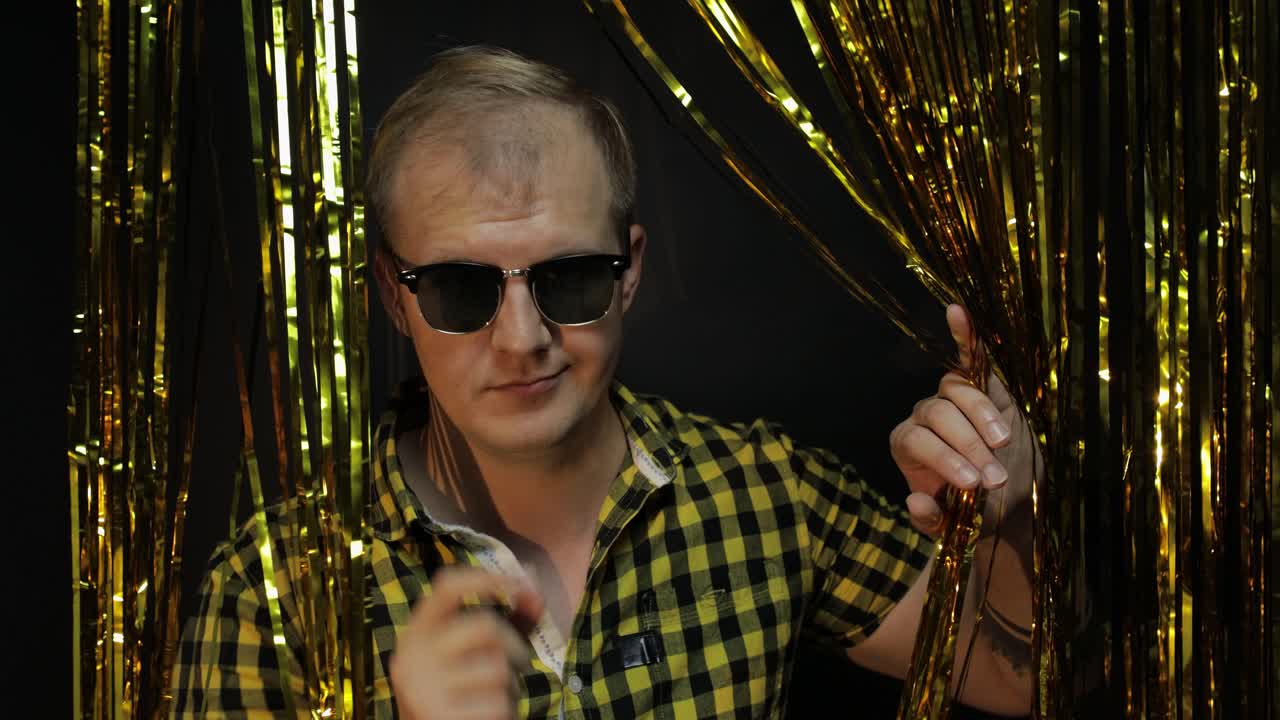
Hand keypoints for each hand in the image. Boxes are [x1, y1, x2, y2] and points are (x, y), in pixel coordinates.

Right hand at [390, 567, 543, 719]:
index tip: (517, 584)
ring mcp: (423, 688)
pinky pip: (498, 704)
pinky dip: (506, 712)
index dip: (485, 577)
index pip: (446, 587)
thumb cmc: (465, 691)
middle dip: (515, 646)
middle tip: (516, 666)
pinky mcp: (438, 716)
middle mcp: (412, 655)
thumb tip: (534, 579)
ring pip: (497, 669)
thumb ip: (509, 617)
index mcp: (417, 632)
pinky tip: (489, 716)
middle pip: (486, 626)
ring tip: (495, 696)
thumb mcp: (479, 651)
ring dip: (511, 686)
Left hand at [890, 304, 1037, 536]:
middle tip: (995, 479)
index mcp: (908, 445)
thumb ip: (929, 519)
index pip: (920, 442)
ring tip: (1002, 444)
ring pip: (957, 391)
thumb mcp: (946, 526)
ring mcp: (951, 398)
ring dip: (981, 415)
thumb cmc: (966, 512)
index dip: (945, 459)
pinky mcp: (981, 387)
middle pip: (939, 415)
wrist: (996, 504)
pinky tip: (955, 311)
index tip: (973, 484)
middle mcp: (924, 416)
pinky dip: (964, 335)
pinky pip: (970, 358)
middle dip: (968, 446)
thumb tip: (915, 502)